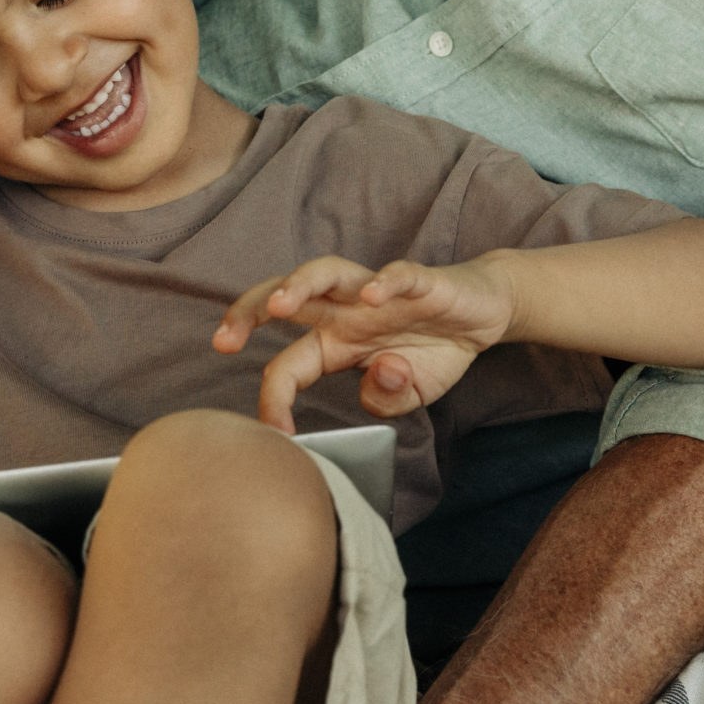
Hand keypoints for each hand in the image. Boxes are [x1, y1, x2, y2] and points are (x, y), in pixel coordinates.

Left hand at [214, 255, 517, 432]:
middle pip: (285, 300)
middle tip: (222, 340)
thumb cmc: (434, 349)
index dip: (273, 396)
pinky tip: (375, 296)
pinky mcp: (419, 281)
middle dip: (247, 313)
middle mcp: (345, 312)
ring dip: (299, 285)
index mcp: (334, 342)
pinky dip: (385, 282)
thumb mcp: (409, 394)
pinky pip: (398, 275)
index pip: (288, 364)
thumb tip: (377, 377)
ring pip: (326, 272)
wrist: (481, 314)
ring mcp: (377, 294)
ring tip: (282, 306)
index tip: (272, 431)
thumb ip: (385, 400)